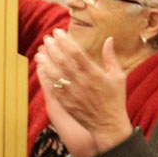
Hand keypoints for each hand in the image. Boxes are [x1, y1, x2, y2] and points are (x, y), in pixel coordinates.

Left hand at [34, 30, 130, 152]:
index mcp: (94, 74)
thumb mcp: (118, 77)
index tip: (57, 32)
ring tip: (39, 52)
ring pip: (54, 74)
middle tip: (47, 38)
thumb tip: (109, 39)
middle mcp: (81, 82)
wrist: (108, 124)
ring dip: (45, 61)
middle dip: (53, 48)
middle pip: (62, 61)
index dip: (65, 41)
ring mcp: (72, 93)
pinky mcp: (66, 102)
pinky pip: (52, 87)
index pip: (76, 53)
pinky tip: (41, 69)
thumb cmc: (114, 99)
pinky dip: (45, 77)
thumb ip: (111, 57)